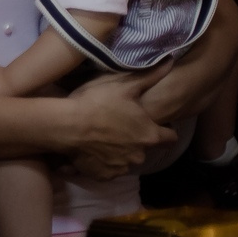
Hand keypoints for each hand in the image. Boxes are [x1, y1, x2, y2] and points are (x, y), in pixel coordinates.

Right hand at [56, 69, 175, 179]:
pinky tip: (91, 150)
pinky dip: (103, 162)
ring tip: (102, 139)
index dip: (164, 129)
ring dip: (119, 152)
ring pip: (126, 160)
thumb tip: (172, 61)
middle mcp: (140, 155)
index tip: (152, 123)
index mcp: (150, 135)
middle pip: (145, 149)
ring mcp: (122, 167)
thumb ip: (150, 76)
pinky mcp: (103, 175)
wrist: (66, 126)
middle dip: (136, 140)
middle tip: (119, 127)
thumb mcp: (124, 85)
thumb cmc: (97, 103)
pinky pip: (108, 169)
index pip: (171, 137)